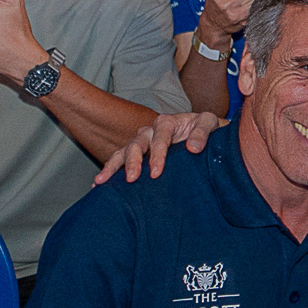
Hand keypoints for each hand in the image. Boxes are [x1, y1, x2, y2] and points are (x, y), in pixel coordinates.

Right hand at [96, 109, 223, 184]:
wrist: (205, 134)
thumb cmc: (207, 129)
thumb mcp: (210, 123)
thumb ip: (203, 133)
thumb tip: (193, 148)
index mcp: (168, 122)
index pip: (160, 137)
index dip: (157, 155)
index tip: (156, 173)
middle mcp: (151, 130)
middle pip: (137, 144)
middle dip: (132, 161)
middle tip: (131, 179)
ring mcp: (142, 142)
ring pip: (124, 151)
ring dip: (113, 166)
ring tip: (101, 182)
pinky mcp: (138, 153)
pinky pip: (120, 159)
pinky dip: (109, 170)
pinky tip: (98, 185)